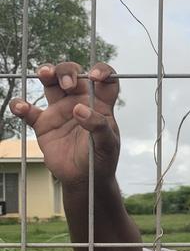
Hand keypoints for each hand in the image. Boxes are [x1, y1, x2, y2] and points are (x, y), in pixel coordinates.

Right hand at [9, 62, 120, 185]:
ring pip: (50, 83)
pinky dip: (21, 106)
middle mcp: (80, 102)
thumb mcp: (107, 145)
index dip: (103, 71)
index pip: (106, 81)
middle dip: (68, 71)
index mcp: (101, 105)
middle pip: (73, 74)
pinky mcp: (43, 124)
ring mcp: (60, 111)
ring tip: (45, 75)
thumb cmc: (101, 159)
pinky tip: (21, 107)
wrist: (84, 179)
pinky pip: (28, 110)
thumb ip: (99, 126)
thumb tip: (80, 110)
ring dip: (46, 73)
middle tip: (68, 85)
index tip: (96, 76)